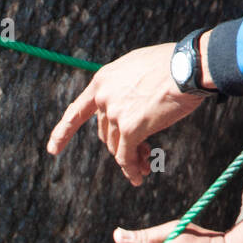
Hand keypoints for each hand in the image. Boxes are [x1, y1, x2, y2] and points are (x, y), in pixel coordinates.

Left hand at [47, 42, 203, 185]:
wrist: (190, 66)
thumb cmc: (172, 65)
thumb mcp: (137, 68)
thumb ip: (122, 88)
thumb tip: (120, 112)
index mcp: (102, 80)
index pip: (76, 111)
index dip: (63, 132)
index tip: (53, 150)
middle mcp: (104, 96)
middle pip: (105, 133)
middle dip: (121, 145)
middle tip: (142, 155)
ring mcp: (115, 112)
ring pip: (117, 146)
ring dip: (131, 158)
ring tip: (145, 166)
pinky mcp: (130, 127)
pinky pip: (125, 156)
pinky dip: (130, 168)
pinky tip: (138, 177)